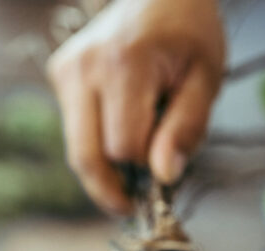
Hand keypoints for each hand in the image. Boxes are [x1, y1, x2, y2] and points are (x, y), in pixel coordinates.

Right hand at [46, 0, 225, 213]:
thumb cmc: (188, 33)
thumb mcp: (205, 78)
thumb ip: (186, 129)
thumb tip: (163, 177)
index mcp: (125, 64)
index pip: (124, 147)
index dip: (146, 165)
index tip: (166, 165)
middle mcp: (84, 67)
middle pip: (85, 156)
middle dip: (109, 187)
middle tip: (130, 204)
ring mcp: (66, 70)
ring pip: (76, 147)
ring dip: (104, 164)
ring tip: (133, 158)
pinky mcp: (59, 74)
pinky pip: (74, 128)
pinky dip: (96, 140)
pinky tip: (118, 125)